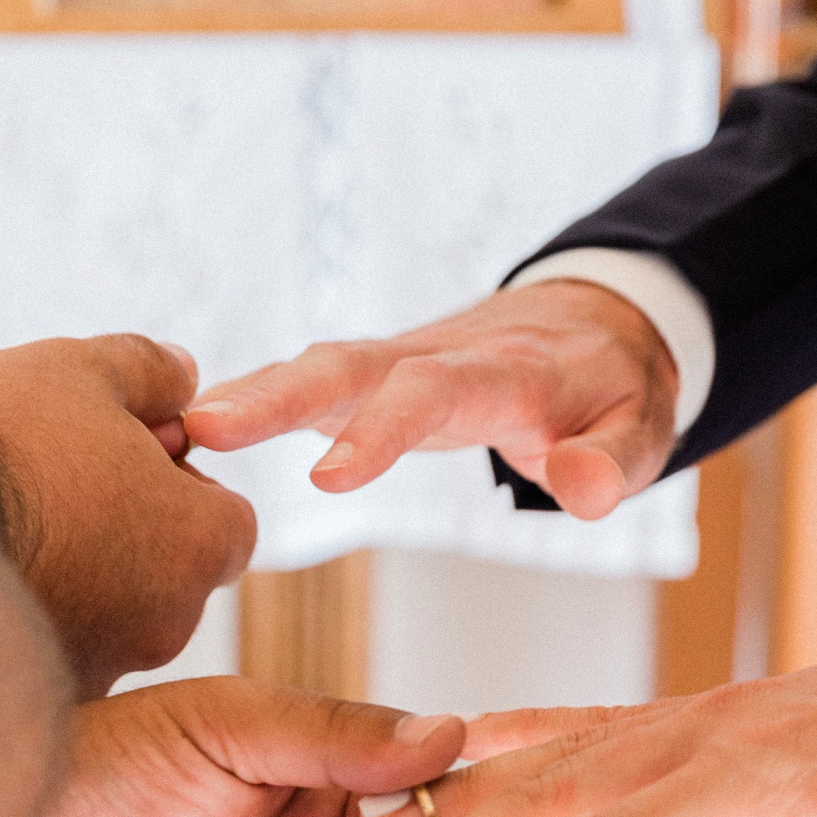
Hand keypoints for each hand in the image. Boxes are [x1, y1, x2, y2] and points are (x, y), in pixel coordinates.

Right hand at [0, 334, 257, 693]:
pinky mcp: (48, 693)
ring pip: (117, 613)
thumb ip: (148, 372)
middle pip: (174, 570)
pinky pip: (61, 645)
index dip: (182, 484)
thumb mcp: (81, 372)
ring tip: (18, 525)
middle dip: (134, 530)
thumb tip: (180, 373)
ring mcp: (110, 663)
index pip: (228, 519)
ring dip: (86, 573)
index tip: (126, 460)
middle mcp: (171, 619)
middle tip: (63, 487)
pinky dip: (42, 613)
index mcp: (198, 542)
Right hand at [184, 281, 678, 520]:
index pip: (435, 394)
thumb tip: (580, 491)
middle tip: (203, 428)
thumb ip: (613, 461)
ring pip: (318, 369)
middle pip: (350, 365)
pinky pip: (310, 383)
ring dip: (249, 396)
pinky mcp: (375, 376)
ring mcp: (399, 361)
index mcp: (503, 373)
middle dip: (276, 395)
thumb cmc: (617, 390)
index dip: (382, 431)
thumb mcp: (642, 429)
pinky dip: (252, 400)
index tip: (328, 481)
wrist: (597, 325)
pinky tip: (188, 430)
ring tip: (175, 431)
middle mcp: (437, 354)